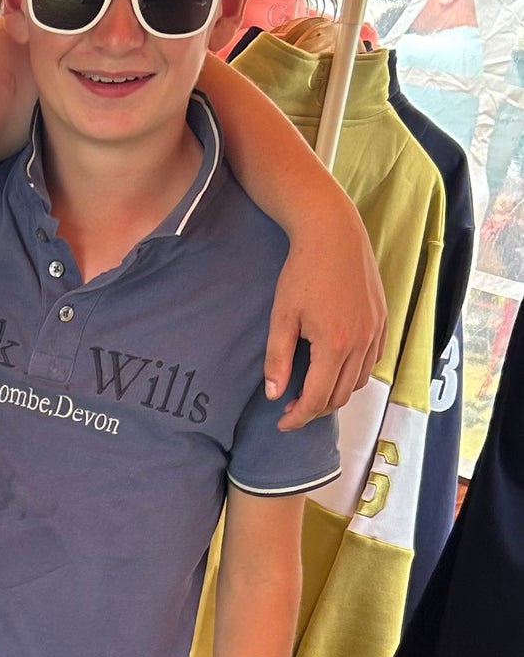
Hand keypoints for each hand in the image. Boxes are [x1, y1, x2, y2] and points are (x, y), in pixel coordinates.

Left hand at [265, 186, 387, 428]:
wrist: (334, 234)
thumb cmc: (302, 272)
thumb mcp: (282, 316)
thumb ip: (277, 359)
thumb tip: (274, 396)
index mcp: (335, 344)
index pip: (317, 398)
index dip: (298, 417)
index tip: (282, 422)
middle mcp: (361, 343)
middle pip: (339, 396)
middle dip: (315, 409)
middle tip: (292, 407)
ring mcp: (376, 332)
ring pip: (358, 382)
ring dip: (336, 393)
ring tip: (312, 389)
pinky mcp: (383, 321)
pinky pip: (372, 361)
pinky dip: (354, 374)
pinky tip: (335, 368)